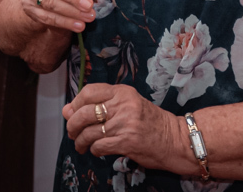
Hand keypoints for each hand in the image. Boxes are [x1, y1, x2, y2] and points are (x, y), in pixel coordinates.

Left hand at [64, 83, 190, 170]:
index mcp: (123, 92)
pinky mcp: (126, 141)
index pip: (89, 92)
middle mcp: (124, 104)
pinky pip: (98, 146)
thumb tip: (67, 110)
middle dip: (72, 125)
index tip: (72, 113)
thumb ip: (100, 105)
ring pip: (88, 132)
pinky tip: (97, 151)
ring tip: (82, 145)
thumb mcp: (127, 106)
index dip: (75, 103)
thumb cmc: (150, 122)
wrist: (174, 138)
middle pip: (84, 113)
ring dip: (80, 142)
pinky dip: (93, 150)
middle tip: (73, 133)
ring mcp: (125, 123)